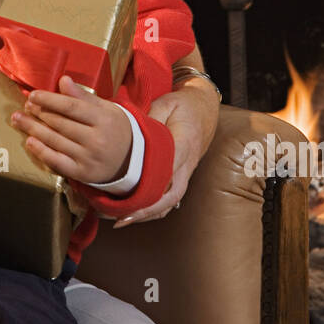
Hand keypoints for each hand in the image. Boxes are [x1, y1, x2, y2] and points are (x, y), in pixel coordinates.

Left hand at [10, 75, 131, 185]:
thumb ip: (83, 96)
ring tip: (19, 119)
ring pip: (55, 141)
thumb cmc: (115, 129)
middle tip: (26, 106)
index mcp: (104, 119)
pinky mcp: (81, 173)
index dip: (49, 100)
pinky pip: (57, 161)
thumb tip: (63, 80)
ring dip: (33, 129)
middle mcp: (96, 139)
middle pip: (60, 123)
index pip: (71, 107)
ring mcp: (88, 158)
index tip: (33, 95)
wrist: (132, 160)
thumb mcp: (106, 109)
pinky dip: (41, 151)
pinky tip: (29, 141)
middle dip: (39, 113)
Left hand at [112, 80, 217, 227]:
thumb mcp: (167, 103)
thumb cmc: (183, 106)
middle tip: (119, 219)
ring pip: (169, 202)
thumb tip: (131, 132)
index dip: (149, 190)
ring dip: (146, 215)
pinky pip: (168, 199)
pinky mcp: (180, 177)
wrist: (204, 110)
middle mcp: (186, 164)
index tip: (129, 200)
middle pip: (169, 196)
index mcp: (183, 145)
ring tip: (119, 221)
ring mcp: (185, 174)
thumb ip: (151, 117)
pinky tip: (131, 214)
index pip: (167, 172)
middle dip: (145, 211)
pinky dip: (151, 210)